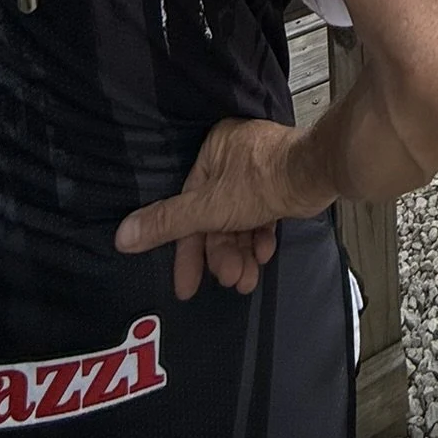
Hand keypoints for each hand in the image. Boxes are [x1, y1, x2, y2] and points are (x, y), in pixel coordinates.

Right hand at [115, 117, 331, 300]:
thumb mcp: (207, 207)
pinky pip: (261, 217)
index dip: (186, 250)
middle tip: (228, 280)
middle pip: (215, 219)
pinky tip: (265, 255)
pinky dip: (260, 239)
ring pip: (239, 222)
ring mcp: (259, 172)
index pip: (188, 208)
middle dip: (221, 255)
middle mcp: (234, 159)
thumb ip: (168, 223)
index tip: (186, 285)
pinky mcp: (280, 185)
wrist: (315, 174)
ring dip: (241, 253)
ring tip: (247, 278)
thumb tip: (122, 235)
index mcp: (213, 152)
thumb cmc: (260, 182)